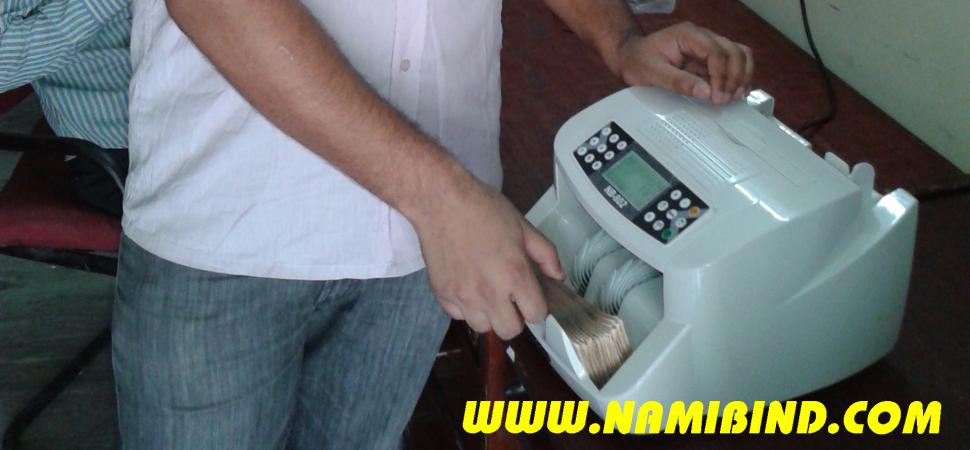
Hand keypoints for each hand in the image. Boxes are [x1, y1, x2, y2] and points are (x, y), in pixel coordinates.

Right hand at [411, 179, 563, 339]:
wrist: (441, 202)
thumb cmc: (483, 209)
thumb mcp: (523, 226)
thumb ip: (546, 254)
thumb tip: (558, 277)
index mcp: (515, 275)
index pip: (536, 315)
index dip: (537, 307)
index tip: (531, 298)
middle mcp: (490, 292)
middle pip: (509, 331)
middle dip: (515, 318)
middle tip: (511, 299)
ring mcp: (464, 296)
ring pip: (483, 327)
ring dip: (489, 315)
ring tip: (487, 293)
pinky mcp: (443, 295)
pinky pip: (459, 316)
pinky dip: (465, 307)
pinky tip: (468, 286)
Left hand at [606, 22, 753, 104]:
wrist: (631, 56)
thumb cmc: (638, 61)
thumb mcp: (652, 73)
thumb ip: (678, 82)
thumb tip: (705, 92)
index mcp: (688, 35)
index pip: (716, 51)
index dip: (721, 75)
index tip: (717, 97)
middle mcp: (702, 36)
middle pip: (734, 51)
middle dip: (734, 77)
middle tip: (724, 100)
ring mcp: (708, 46)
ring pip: (739, 54)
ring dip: (741, 76)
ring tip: (733, 97)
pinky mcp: (709, 58)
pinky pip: (733, 63)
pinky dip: (738, 77)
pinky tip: (734, 93)